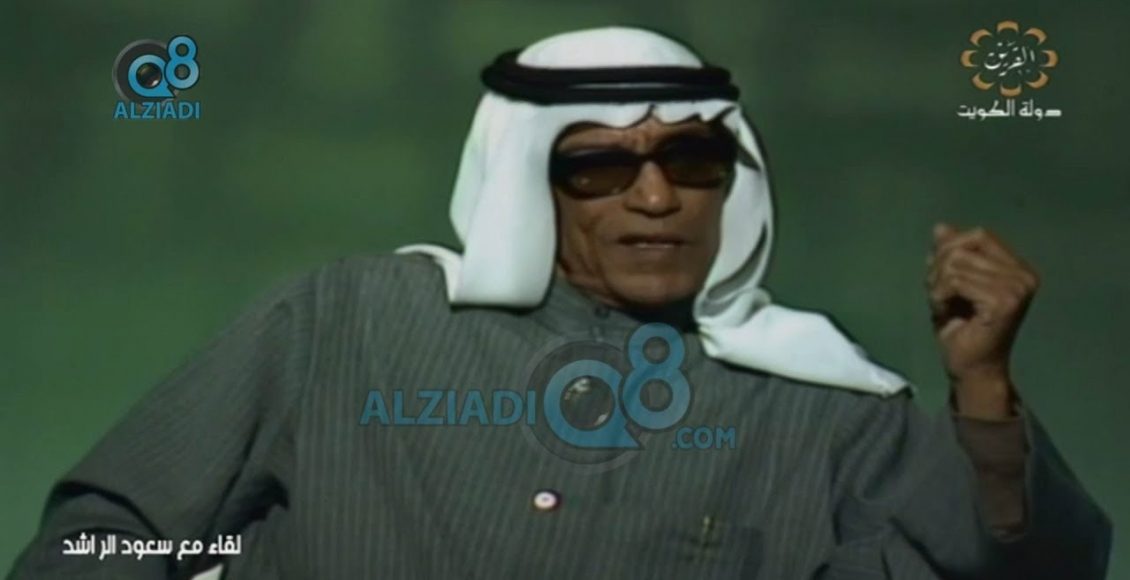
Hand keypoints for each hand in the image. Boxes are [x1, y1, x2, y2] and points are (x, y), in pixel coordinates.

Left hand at [926, 223, 1038, 417]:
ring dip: (937, 286)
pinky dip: (939, 296)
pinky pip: (955, 281)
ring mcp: (1018, 288)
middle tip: (938, 296)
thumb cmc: (961, 328)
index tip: (941, 278)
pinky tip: (945, 313)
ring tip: (943, 306)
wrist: (970, 367)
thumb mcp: (950, 283)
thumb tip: (940, 226)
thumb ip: (949, 254)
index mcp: (1018, 267)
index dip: (950, 248)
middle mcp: (1025, 275)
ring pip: (955, 263)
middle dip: (939, 269)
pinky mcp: (1004, 303)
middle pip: (964, 247)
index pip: (979, 235)